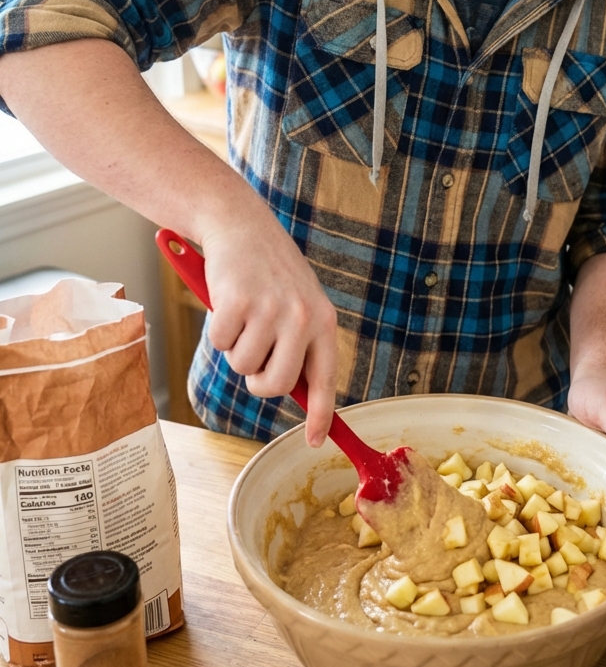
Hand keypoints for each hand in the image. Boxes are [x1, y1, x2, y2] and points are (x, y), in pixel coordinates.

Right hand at [198, 205, 337, 447]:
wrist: (242, 225)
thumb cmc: (270, 271)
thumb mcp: (300, 303)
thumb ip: (301, 344)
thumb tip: (299, 393)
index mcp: (323, 321)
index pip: (325, 380)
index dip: (321, 416)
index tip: (315, 441)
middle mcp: (303, 318)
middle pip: (276, 385)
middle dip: (259, 381)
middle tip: (254, 356)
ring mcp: (270, 311)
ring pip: (244, 367)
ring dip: (236, 348)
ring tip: (243, 315)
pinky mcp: (238, 303)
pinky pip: (221, 344)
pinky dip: (218, 330)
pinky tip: (228, 302)